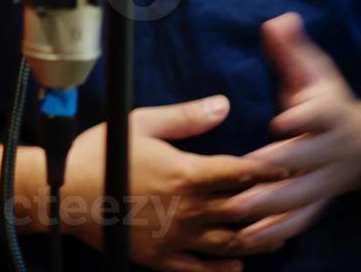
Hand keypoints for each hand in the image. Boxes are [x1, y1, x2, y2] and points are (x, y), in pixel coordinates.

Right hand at [60, 95, 290, 270]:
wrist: (65, 194)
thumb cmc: (100, 153)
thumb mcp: (140, 124)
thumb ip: (186, 118)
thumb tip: (224, 105)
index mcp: (189, 174)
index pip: (244, 173)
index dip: (272, 169)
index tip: (291, 165)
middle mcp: (192, 210)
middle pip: (247, 211)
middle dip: (275, 206)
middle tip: (295, 202)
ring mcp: (179, 238)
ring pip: (232, 244)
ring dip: (258, 240)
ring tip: (276, 236)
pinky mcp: (162, 259)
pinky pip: (202, 270)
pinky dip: (225, 269)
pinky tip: (237, 265)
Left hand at [219, 12, 360, 252]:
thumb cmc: (324, 100)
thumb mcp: (312, 71)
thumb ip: (291, 50)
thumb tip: (278, 20)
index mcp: (329, 114)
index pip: (319, 115)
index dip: (303, 117)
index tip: (280, 119)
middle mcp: (331, 150)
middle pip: (310, 159)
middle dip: (282, 165)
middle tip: (249, 167)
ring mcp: (326, 179)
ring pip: (303, 195)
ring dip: (274, 204)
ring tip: (241, 208)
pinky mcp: (318, 201)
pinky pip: (300, 220)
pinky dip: (278, 231)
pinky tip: (251, 238)